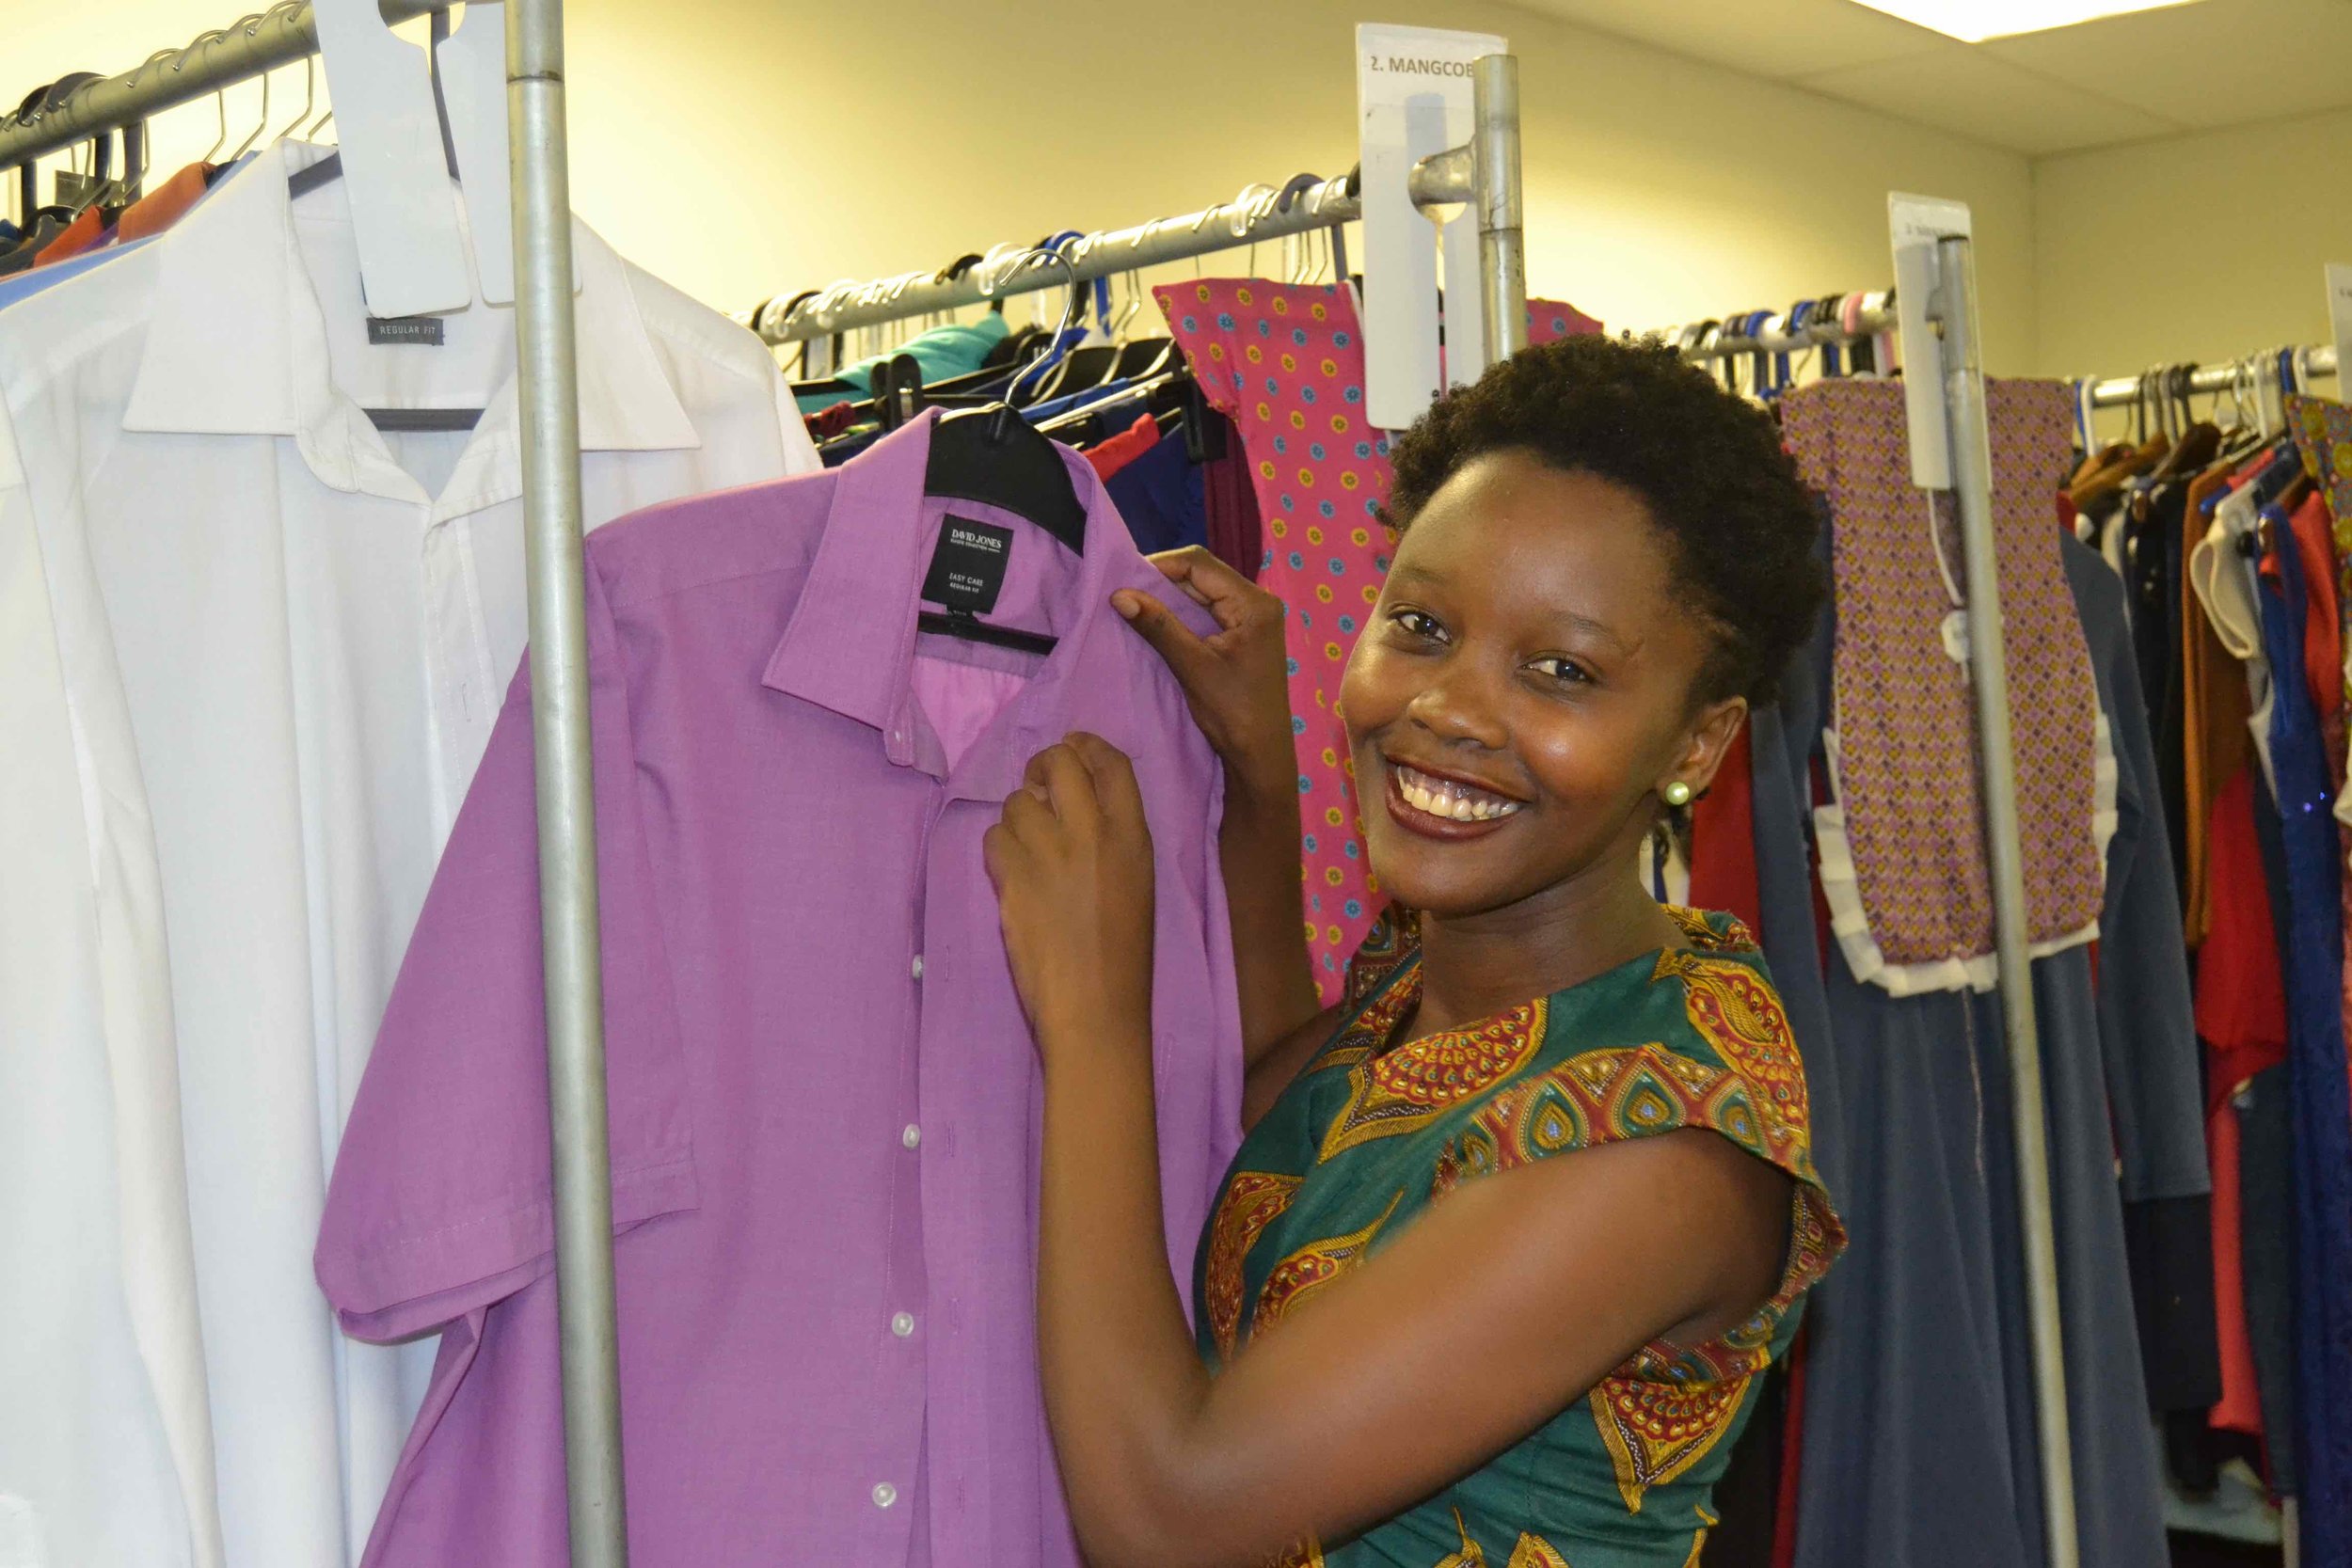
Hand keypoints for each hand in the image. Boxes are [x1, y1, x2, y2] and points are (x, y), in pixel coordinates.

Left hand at [984, 733, 1156, 1053]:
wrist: (1096, 1005)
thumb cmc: (1123, 954)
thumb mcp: (1137, 883)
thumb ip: (1112, 838)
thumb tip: (1070, 802)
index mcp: (1134, 837)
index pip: (1111, 764)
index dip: (1087, 747)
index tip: (1072, 747)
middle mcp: (1092, 833)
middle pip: (1060, 763)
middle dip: (1043, 766)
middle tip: (1037, 784)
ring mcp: (1050, 853)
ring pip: (1017, 801)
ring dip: (1017, 817)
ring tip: (1027, 846)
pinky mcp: (1013, 877)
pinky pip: (993, 837)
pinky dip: (999, 850)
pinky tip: (1012, 874)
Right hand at [1113, 549, 1293, 807]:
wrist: (1261, 754)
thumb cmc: (1233, 712)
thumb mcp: (1192, 666)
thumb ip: (1158, 626)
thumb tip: (1118, 594)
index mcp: (1254, 603)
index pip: (1200, 564)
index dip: (1160, 565)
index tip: (1124, 579)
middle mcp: (1257, 601)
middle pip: (1202, 574)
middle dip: (1162, 581)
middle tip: (1125, 592)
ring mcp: (1252, 617)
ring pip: (1202, 592)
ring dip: (1169, 597)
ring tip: (1134, 604)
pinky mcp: (1244, 633)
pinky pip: (1207, 611)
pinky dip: (1181, 613)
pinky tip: (1157, 620)